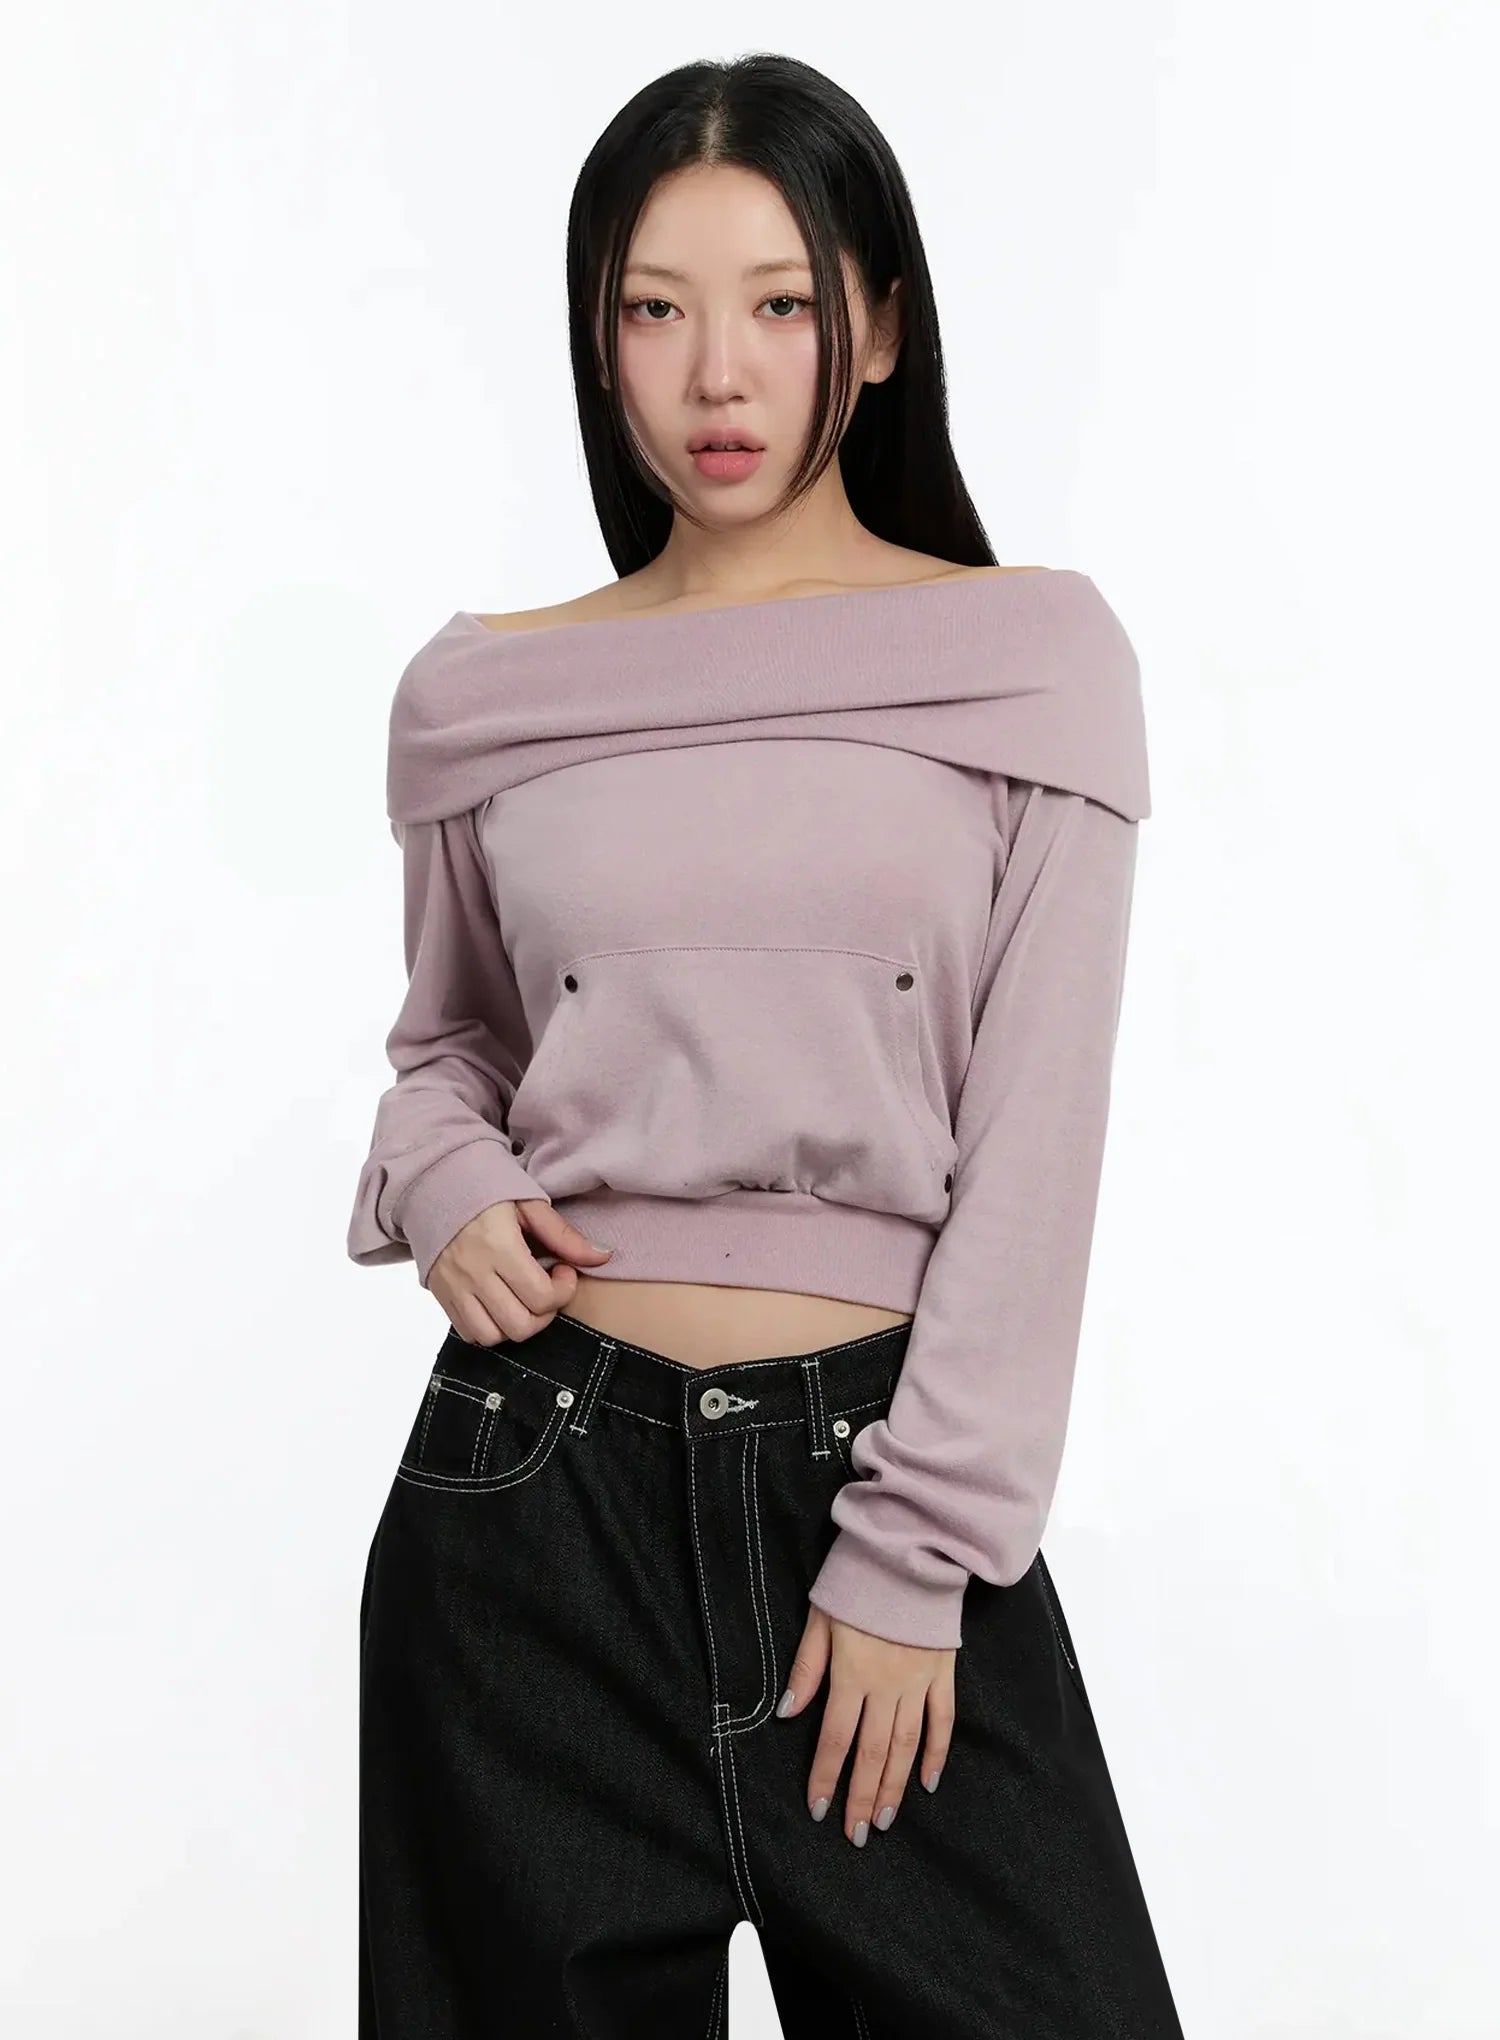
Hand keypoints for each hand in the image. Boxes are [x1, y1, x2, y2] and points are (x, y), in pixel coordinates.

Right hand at [428, 1197, 613, 1344]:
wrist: (433, 1184)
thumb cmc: (485, 1190)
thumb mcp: (529, 1204)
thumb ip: (565, 1236)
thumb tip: (603, 1256)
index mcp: (499, 1247)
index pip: (540, 1297)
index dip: (563, 1291)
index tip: (563, 1270)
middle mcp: (474, 1272)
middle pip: (520, 1325)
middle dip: (544, 1313)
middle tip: (546, 1289)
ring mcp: (454, 1287)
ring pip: (492, 1336)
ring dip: (516, 1325)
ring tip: (523, 1300)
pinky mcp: (442, 1295)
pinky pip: (468, 1333)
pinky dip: (489, 1328)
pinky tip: (500, 1305)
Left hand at [777, 1603, 953, 1843]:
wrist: (910, 1553)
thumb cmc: (858, 1582)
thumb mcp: (820, 1618)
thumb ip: (806, 1668)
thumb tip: (787, 1713)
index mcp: (851, 1674)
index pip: (834, 1738)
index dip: (825, 1776)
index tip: (819, 1810)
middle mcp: (886, 1686)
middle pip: (872, 1752)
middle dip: (861, 1796)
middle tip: (855, 1835)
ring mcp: (918, 1682)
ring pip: (906, 1745)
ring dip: (894, 1786)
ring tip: (884, 1820)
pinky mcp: (942, 1673)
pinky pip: (942, 1721)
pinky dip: (937, 1753)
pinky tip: (928, 1782)